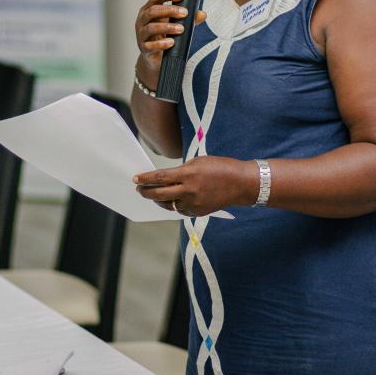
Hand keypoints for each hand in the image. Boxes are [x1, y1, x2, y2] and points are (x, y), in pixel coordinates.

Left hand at [133, 156, 257, 216]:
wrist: (240, 183)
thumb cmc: (220, 167)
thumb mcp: (198, 162)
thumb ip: (181, 171)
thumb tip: (166, 178)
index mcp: (189, 174)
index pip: (160, 177)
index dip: (145, 178)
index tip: (135, 178)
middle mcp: (189, 191)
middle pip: (159, 195)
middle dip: (146, 192)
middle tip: (139, 189)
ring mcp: (194, 204)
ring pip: (168, 205)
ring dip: (158, 200)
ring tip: (152, 194)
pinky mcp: (198, 212)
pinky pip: (180, 210)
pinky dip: (174, 204)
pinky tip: (171, 199)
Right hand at [134, 0, 206, 81]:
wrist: (155, 58)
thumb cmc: (164, 36)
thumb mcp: (176, 24)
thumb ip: (189, 19)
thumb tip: (202, 14)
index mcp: (149, 10)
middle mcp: (142, 21)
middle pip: (152, 11)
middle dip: (169, 10)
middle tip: (185, 13)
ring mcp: (141, 35)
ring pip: (151, 28)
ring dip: (167, 27)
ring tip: (181, 29)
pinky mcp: (144, 48)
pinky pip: (150, 45)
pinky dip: (161, 44)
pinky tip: (171, 42)